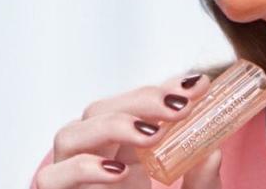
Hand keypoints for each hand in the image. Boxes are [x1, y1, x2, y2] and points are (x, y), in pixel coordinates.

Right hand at [34, 72, 223, 188]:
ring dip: (113, 124)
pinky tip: (118, 172)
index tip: (199, 85)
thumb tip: (214, 150)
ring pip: (70, 134)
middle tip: (181, 106)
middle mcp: (94, 160)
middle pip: (101, 110)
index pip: (136, 106)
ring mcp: (71, 181)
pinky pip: (51, 178)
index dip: (164, 90)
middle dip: (141, 100)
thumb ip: (201, 180)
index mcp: (125, 152)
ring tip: (152, 133)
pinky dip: (81, 168)